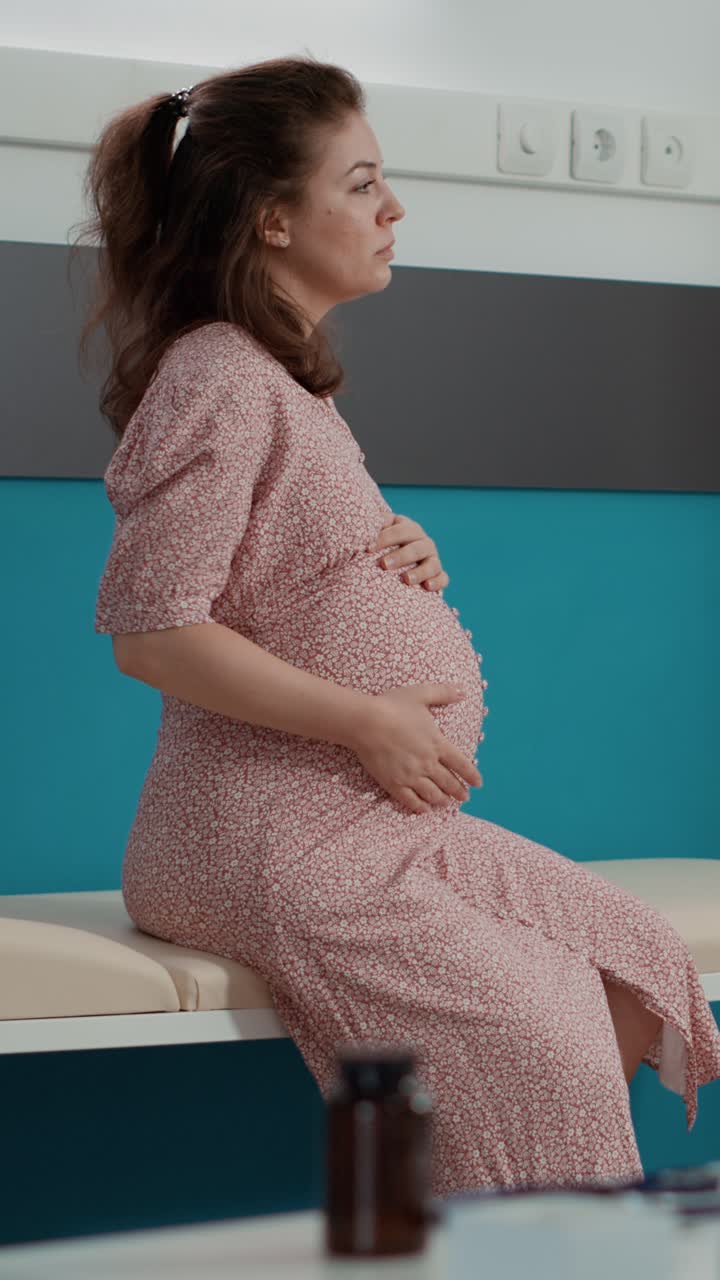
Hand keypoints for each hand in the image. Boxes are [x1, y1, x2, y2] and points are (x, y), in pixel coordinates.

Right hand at [348, 683, 482, 812]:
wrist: (366, 722)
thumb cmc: (392, 705)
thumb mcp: (421, 693)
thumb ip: (444, 693)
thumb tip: (463, 691)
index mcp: (437, 743)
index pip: (461, 764)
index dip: (471, 775)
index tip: (478, 783)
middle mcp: (428, 762)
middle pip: (449, 782)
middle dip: (459, 792)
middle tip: (464, 798)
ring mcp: (411, 775)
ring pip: (432, 794)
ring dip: (442, 800)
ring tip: (445, 803)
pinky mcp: (394, 783)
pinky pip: (410, 800)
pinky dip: (420, 807)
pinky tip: (424, 809)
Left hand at [368, 513, 448, 591]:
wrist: (396, 567)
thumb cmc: (380, 549)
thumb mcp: (376, 537)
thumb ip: (369, 531)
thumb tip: (355, 531)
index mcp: (408, 528)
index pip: (399, 529)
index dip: (384, 538)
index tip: (367, 549)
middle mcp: (423, 542)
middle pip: (416, 547)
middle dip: (401, 556)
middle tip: (383, 565)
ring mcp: (432, 558)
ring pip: (432, 564)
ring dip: (420, 571)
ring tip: (405, 580)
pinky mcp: (438, 575)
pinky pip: (442, 578)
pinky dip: (437, 582)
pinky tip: (427, 587)